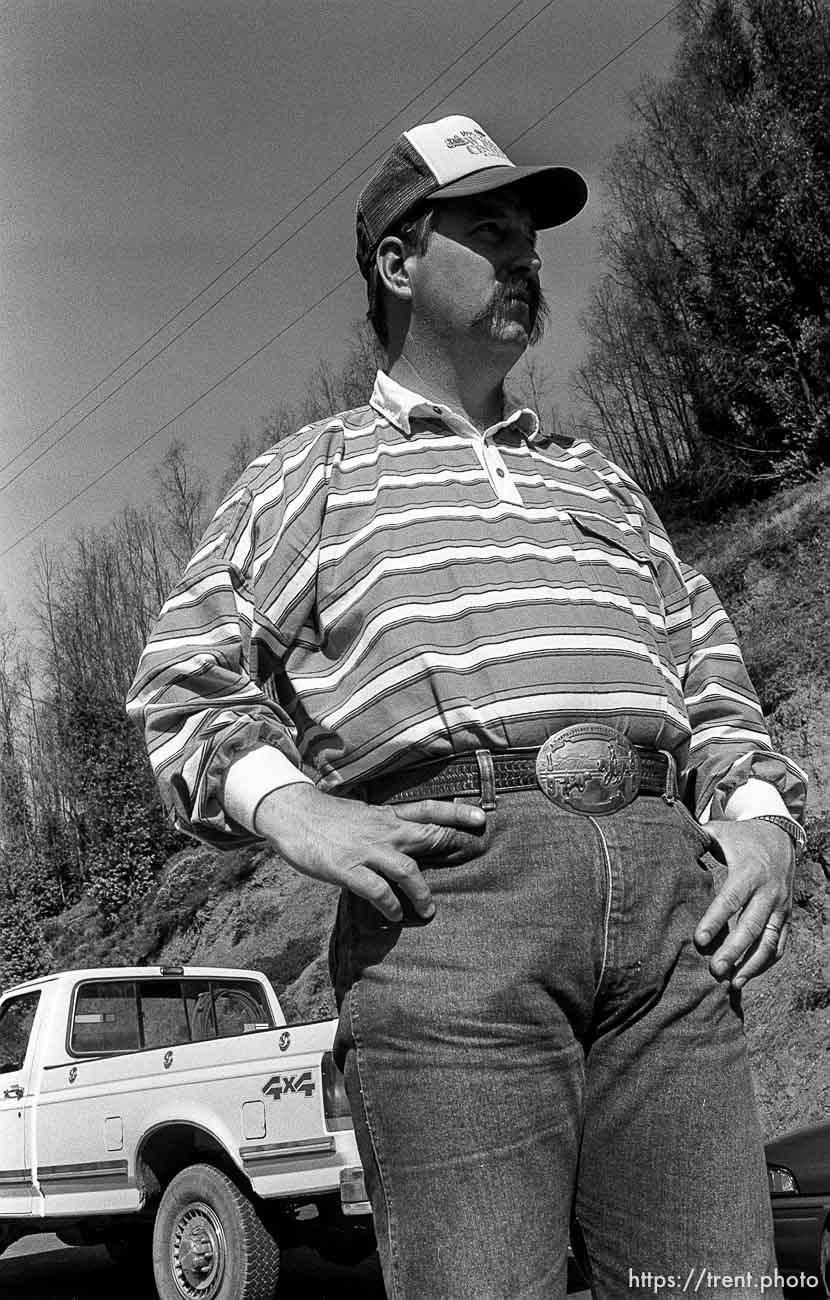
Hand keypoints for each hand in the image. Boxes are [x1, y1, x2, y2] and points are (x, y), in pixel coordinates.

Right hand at [254, 783, 485, 921]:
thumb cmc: (327, 818)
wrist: (292, 814)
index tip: (481, 817)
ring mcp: (366, 849)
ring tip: (428, 911)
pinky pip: (377, 890)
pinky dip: (390, 905)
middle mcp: (383, 830)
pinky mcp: (347, 868)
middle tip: (476, 853)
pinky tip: (394, 914)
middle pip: (427, 834)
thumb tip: (403, 841)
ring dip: (422, 892)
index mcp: (386, 816)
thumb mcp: (362, 816)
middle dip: (454, 843)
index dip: (456, 813)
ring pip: (407, 869)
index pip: (428, 809)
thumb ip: (384, 828)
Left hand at [694, 819, 794, 987]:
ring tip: (732, 983)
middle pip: (752, 927)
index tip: (698, 939)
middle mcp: (768, 892)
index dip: (715, 920)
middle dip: (734, 950)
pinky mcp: (786, 916)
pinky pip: (780, 944)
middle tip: (715, 970)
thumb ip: (696, 837)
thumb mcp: (720, 832)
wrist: (780, 835)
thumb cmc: (740, 838)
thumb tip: (666, 839)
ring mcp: (780, 906)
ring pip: (769, 941)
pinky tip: (747, 976)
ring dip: (752, 964)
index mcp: (749, 872)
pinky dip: (766, 963)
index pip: (731, 899)